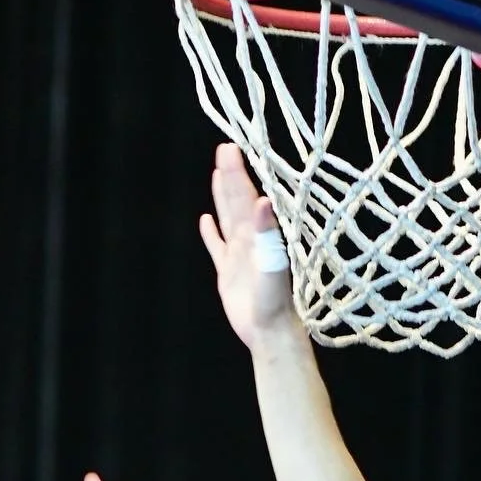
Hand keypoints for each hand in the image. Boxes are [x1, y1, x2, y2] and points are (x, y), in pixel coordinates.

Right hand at [198, 143, 294, 347]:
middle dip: (230, 175)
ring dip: (222, 197)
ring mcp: (237, 255)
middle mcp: (248, 240)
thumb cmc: (274, 301)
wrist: (270, 331)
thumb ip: (268, 233)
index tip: (229, 149)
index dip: (237, 173)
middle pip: (235, 201)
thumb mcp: (272, 263)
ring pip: (227, 218)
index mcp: (257, 235)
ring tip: (218, 174)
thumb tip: (263, 201)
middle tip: (223, 149)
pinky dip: (210, 233)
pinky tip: (205, 221)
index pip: (245, 196)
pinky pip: (217, 247)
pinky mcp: (227, 272)